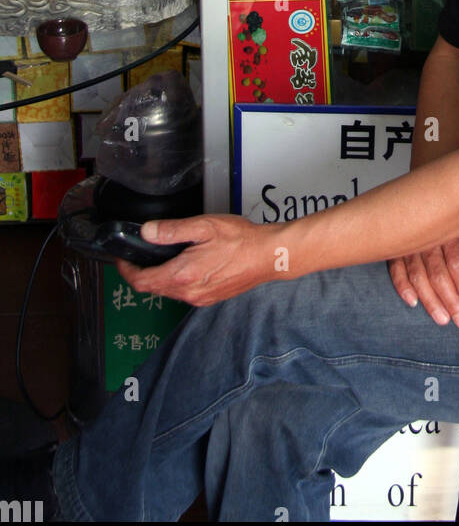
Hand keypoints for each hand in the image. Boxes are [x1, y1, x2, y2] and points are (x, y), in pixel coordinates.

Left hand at [115, 214, 281, 306]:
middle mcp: (188, 293)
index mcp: (182, 275)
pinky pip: (184, 293)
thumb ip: (172, 230)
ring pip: (168, 292)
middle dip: (142, 273)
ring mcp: (200, 298)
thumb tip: (147, 232)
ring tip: (162, 258)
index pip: (141, 281)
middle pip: (153, 288)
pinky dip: (176, 281)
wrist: (269, 256)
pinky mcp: (210, 298)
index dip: (126, 271)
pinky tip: (185, 266)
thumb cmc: (241, 240)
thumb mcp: (204, 226)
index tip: (122, 259)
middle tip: (139, 255)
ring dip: (160, 278)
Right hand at [388, 231, 458, 327]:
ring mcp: (409, 244)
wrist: (429, 204)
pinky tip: (412, 302)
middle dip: (451, 299)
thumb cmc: (455, 222)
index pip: (457, 262)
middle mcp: (428, 237)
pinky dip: (402, 286)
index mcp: (450, 231)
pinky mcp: (395, 250)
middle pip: (438, 273)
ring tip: (442, 318)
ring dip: (430, 299)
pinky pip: (395, 270)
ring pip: (418, 275)